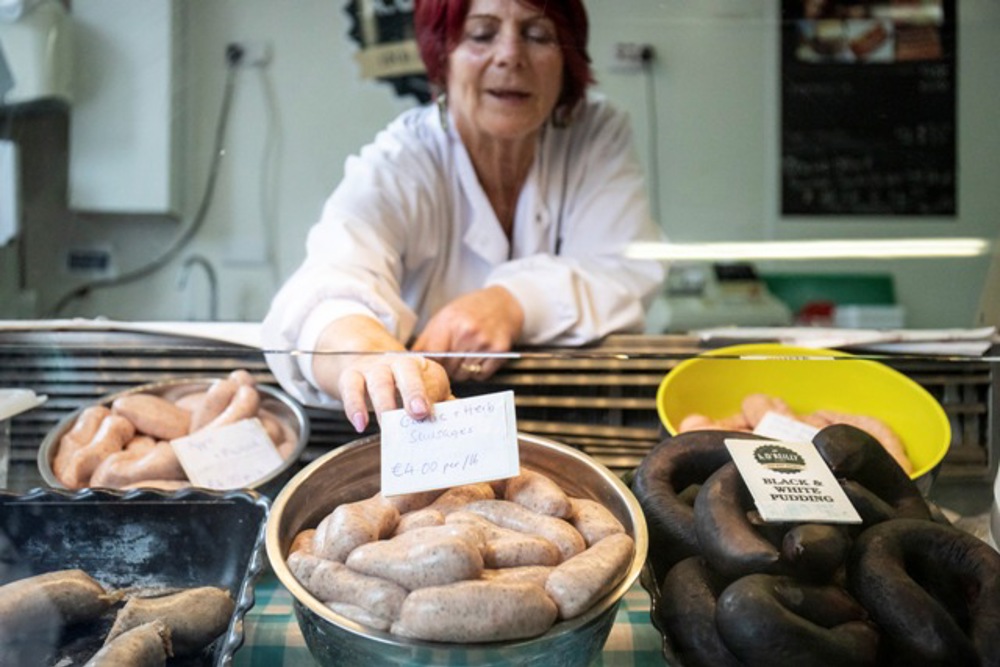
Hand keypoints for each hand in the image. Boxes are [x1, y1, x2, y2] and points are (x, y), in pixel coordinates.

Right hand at [311, 315, 450, 431]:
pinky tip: (360, 424)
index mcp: (421, 367)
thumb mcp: (421, 388)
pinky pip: (351, 389)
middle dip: (414, 392)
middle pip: (407, 372)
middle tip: (419, 414)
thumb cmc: (400, 381)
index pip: (431, 378)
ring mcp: (374, 369)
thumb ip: (439, 403)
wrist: (365, 359)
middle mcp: (398, 363)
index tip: (436, 414)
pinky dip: (355, 406)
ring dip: (384, 403)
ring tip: (387, 425)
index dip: (434, 394)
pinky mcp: (351, 376)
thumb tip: (459, 421)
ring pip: (379, 381)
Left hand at [412, 286, 523, 380]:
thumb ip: (425, 341)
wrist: (503, 303)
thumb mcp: (444, 317)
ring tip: (467, 354)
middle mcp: (467, 332)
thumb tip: (407, 361)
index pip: (433, 358)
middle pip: (448, 368)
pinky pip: (480, 375)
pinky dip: (478, 372)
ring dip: (463, 370)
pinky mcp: (499, 351)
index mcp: (449, 322)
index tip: (432, 366)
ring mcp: (484, 342)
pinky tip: (479, 357)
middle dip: (448, 367)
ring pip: (464, 374)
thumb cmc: (471, 310)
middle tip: (453, 356)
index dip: (432, 365)